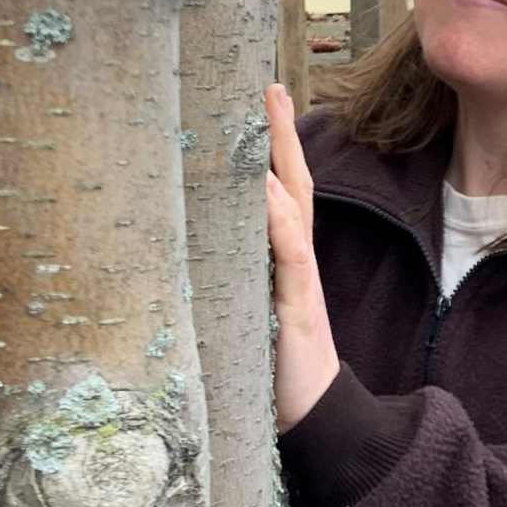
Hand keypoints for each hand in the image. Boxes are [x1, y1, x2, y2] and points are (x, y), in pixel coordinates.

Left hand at [265, 83, 340, 433]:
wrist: (312, 418)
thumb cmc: (271, 367)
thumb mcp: (246, 312)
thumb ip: (233, 279)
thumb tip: (193, 245)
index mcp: (283, 261)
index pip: (281, 193)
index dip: (272, 150)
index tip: (260, 103)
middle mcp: (295, 262)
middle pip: (296, 184)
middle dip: (282, 135)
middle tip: (270, 87)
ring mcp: (300, 282)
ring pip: (296, 210)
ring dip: (282, 164)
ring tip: (266, 119)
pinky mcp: (297, 310)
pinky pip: (292, 259)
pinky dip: (281, 224)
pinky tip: (269, 193)